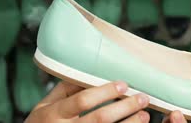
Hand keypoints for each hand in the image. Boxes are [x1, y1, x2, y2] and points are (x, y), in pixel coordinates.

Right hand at [25, 81, 150, 121]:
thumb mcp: (45, 106)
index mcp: (54, 114)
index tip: (123, 85)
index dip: (104, 92)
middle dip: (124, 108)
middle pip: (100, 119)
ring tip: (145, 115)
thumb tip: (88, 71)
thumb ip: (65, 89)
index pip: (81, 101)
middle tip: (142, 97)